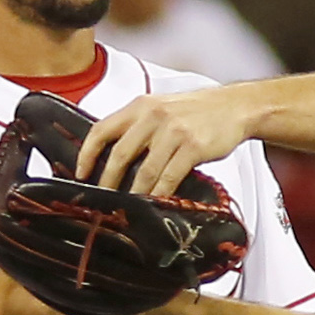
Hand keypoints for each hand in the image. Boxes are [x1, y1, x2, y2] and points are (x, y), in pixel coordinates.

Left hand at [79, 86, 258, 194]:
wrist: (233, 107)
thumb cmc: (195, 112)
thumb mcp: (160, 109)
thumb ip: (137, 127)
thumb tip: (113, 159)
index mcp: (140, 106)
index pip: (102, 129)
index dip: (87, 154)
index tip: (80, 174)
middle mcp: (153, 116)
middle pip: (120, 154)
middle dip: (108, 181)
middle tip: (103, 199)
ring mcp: (173, 131)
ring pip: (145, 171)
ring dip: (135, 194)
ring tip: (128, 208)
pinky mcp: (192, 147)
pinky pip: (170, 177)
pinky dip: (160, 194)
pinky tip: (155, 204)